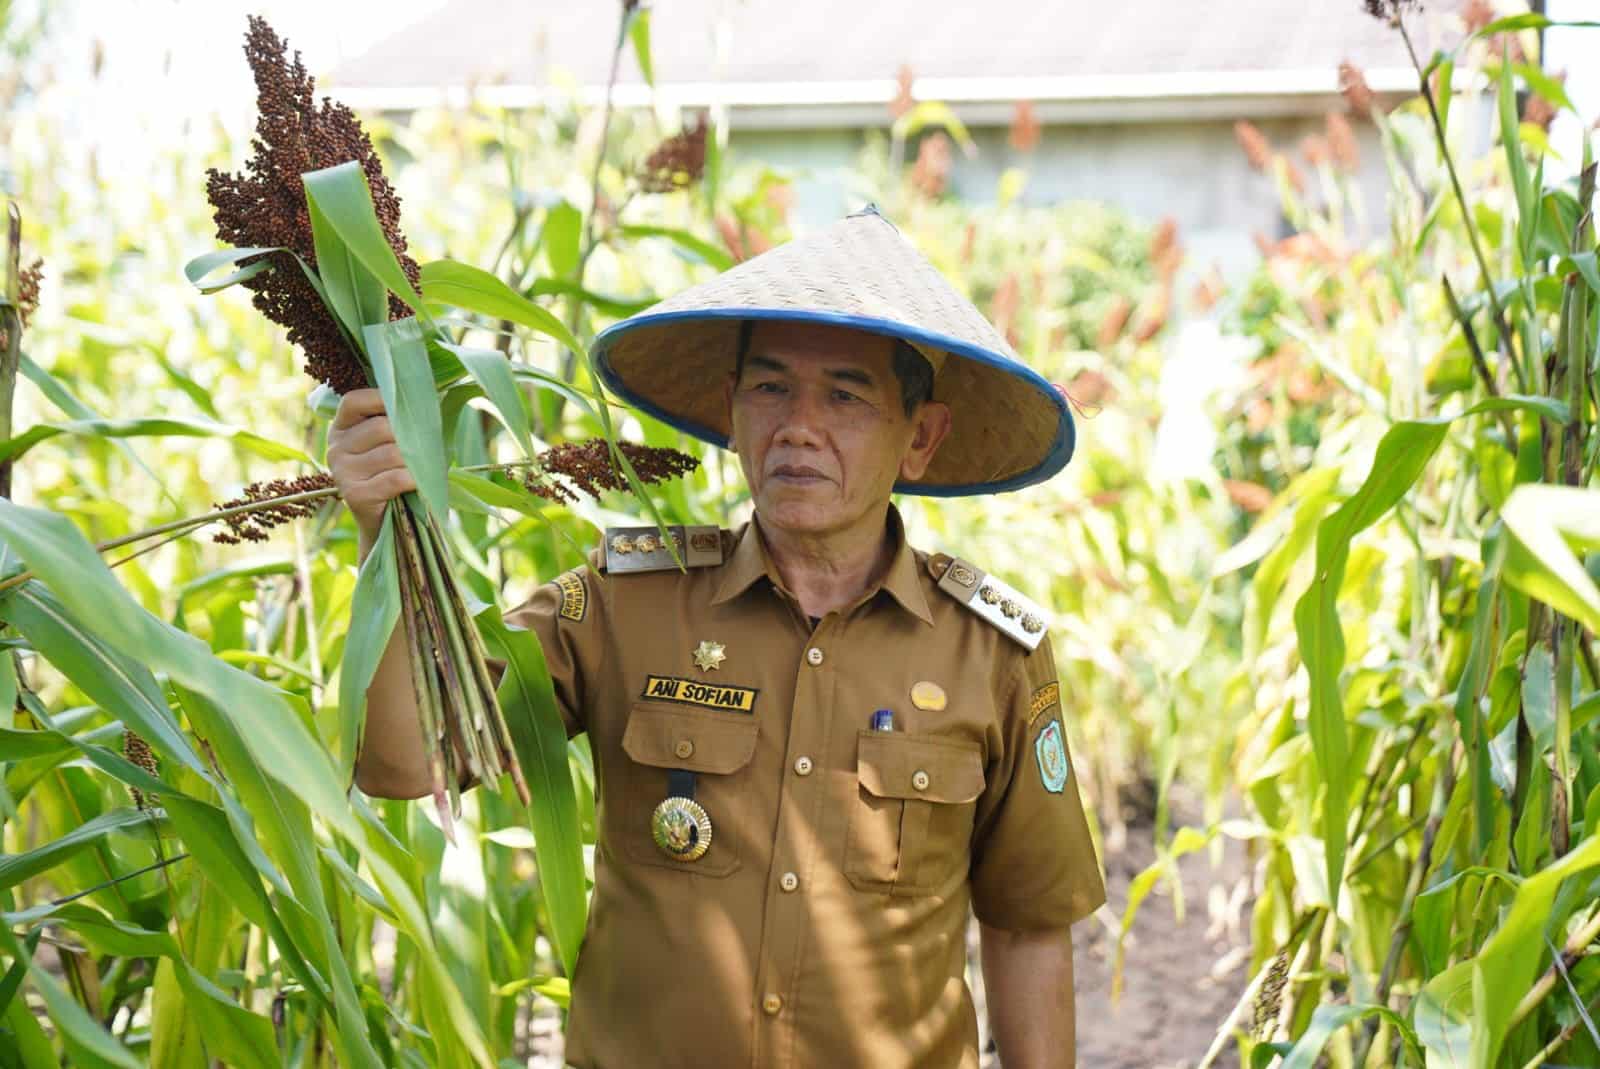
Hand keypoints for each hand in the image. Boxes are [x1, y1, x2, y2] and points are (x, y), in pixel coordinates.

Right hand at [327, 388, 416, 543]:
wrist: (385, 524)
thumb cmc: (393, 475)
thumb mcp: (389, 444)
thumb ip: (396, 421)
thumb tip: (430, 396)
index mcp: (341, 428)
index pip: (354, 400)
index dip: (382, 398)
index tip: (407, 408)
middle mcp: (335, 448)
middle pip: (381, 427)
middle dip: (411, 438)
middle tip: (426, 449)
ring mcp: (342, 472)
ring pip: (392, 453)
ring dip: (415, 462)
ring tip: (422, 469)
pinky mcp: (355, 495)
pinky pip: (395, 478)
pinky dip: (414, 480)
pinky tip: (417, 484)